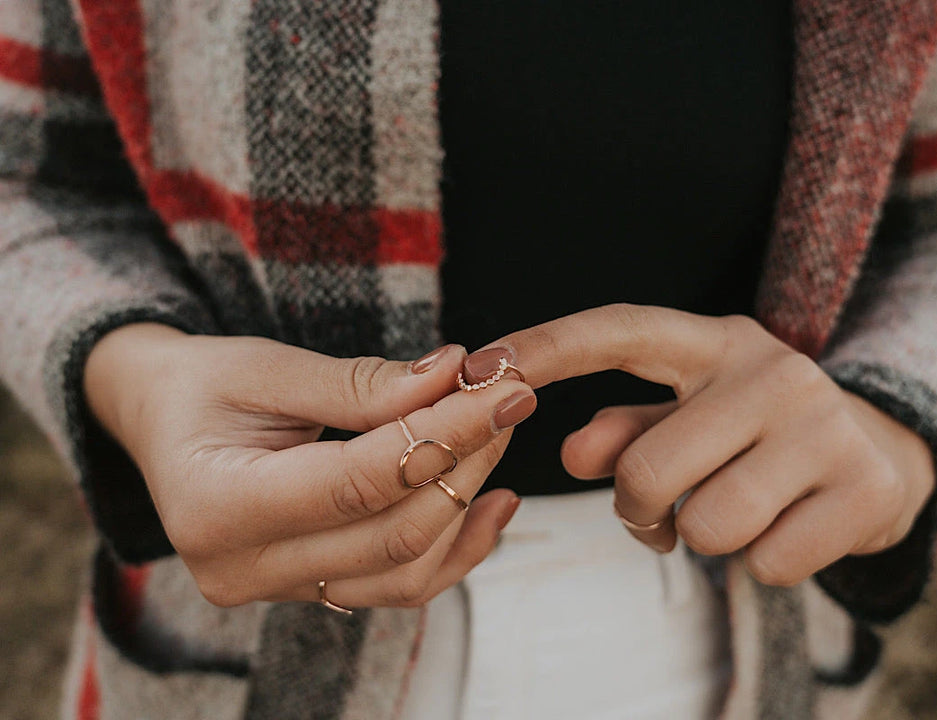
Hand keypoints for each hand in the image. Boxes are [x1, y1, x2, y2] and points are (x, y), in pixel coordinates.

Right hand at [84, 323, 534, 607]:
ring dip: (466, 502)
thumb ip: (362, 384)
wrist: (162, 422)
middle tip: (506, 399)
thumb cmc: (204, 386)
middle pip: (392, 533)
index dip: (442, 436)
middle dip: (464, 461)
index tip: (503, 391)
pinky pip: (400, 587)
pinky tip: (491, 501)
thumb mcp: (267, 367)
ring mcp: (275, 591)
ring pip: (406, 571)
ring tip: (496, 435)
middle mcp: (241, 569)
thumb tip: (454, 377)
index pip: (359, 481)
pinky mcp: (309, 593)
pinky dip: (456, 549)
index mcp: (217, 507)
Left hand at [461, 305, 934, 585]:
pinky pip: (766, 563)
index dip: (546, 346)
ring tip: (731, 515)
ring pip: (705, 526)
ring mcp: (827, 427)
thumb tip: (572, 453)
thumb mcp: (693, 416)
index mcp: (715, 342)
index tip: (481, 366)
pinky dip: (761, 563)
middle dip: (641, 510)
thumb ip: (629, 431)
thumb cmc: (759, 434)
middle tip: (666, 511)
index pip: (619, 329)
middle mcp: (773, 370)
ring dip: (700, 540)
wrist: (886, 452)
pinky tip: (788, 529)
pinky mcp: (867, 489)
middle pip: (647, 472)